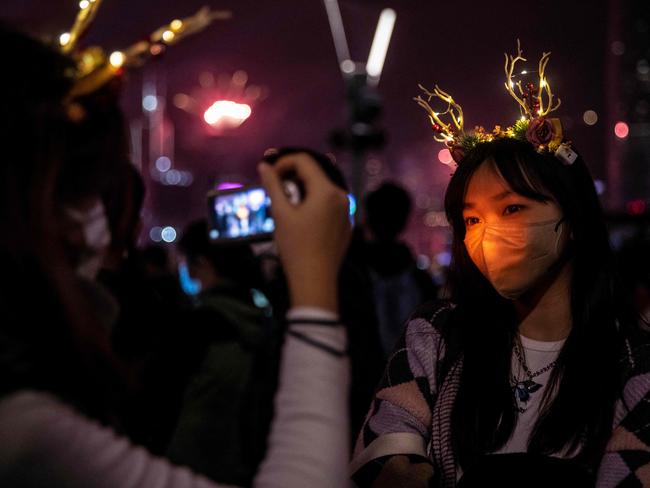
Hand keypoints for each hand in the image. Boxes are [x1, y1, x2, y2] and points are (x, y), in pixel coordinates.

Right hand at [258, 153, 350, 312]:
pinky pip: (329, 206)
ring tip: (288, 211)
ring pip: (321, 190)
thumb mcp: (281, 213)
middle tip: (277, 194)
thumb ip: (273, 185)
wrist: (315, 281)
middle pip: (314, 174)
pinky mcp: (346, 225)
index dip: (283, 163)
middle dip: (293, 178)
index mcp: (327, 191)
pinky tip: (302, 223)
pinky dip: (314, 205)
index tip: (270, 176)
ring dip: (302, 192)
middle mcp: (341, 197)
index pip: (304, 161)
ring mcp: (346, 212)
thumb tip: (264, 166)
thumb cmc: (296, 247)